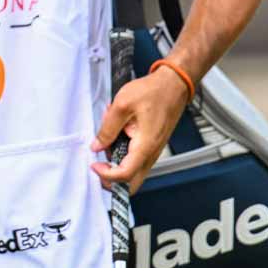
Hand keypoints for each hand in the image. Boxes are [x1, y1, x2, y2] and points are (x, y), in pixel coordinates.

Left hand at [91, 66, 190, 193]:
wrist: (172, 85)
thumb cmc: (152, 92)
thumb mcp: (122, 105)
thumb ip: (107, 129)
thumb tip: (97, 146)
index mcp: (145, 146)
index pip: (126, 175)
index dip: (107, 175)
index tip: (94, 165)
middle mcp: (152, 153)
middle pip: (132, 182)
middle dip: (112, 180)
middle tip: (98, 166)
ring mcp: (153, 151)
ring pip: (133, 171)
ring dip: (116, 162)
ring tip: (108, 139)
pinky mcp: (152, 146)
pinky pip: (135, 159)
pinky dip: (122, 152)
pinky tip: (116, 134)